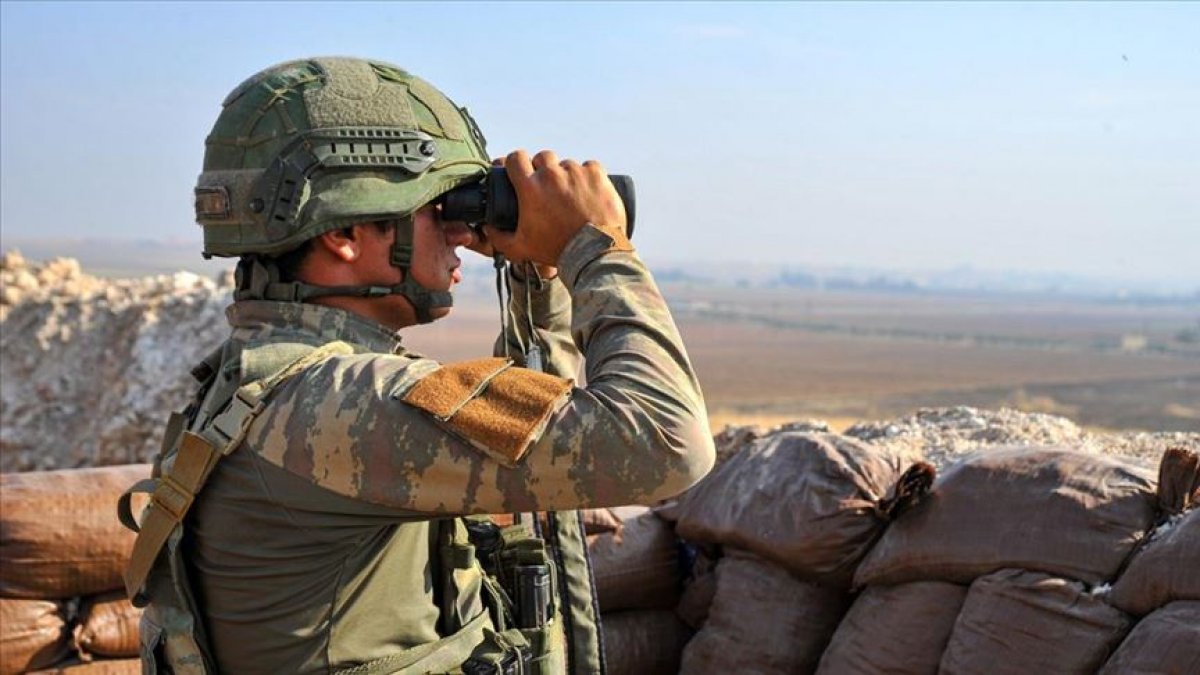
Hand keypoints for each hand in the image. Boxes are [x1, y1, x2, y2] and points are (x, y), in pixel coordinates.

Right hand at [484, 150, 626, 266]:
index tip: (521, 171)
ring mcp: (576, 172)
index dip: (517, 163)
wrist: (592, 253)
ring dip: (566, 176)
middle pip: (542, 157)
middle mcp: (552, 175)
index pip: (516, 157)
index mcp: (530, 187)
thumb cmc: (555, 250)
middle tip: (548, 187)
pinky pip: (589, 167)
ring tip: (571, 196)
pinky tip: (588, 193)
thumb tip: (488, 228)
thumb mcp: (520, 248)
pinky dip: (588, 177)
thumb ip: (498, 237)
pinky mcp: (597, 175)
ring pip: (567, 164)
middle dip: (543, 169)